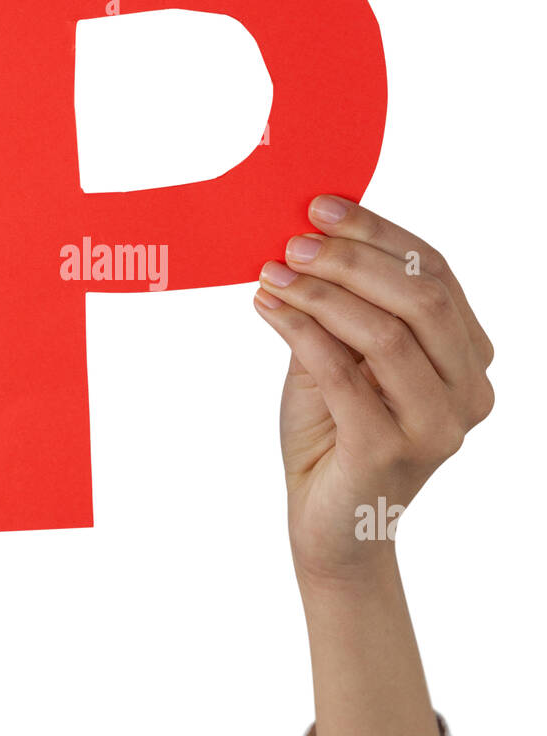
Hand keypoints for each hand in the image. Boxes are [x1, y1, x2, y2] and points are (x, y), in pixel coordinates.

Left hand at [254, 196, 493, 586]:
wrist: (330, 528)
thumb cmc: (336, 435)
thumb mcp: (345, 356)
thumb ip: (345, 304)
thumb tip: (310, 233)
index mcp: (468, 359)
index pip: (436, 275)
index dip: (379, 233)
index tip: (322, 207)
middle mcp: (468, 392)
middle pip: (421, 298)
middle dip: (353, 259)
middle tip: (294, 242)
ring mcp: (436, 427)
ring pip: (386, 332)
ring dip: (321, 293)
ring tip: (273, 274)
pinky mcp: (390, 452)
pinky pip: (343, 372)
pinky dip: (300, 330)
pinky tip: (268, 308)